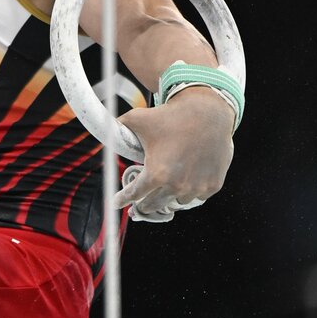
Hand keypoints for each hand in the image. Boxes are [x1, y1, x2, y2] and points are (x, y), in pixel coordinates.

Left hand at [117, 89, 232, 223]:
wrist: (208, 112)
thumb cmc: (171, 116)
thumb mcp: (139, 118)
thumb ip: (119, 127)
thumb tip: (103, 130)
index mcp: (156, 174)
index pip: (134, 195)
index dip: (123, 199)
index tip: (117, 203)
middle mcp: (177, 185)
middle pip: (153, 205)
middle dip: (143, 204)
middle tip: (139, 204)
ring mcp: (196, 188)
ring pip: (176, 202)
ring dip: (168, 197)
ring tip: (163, 192)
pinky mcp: (213, 186)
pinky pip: (196, 197)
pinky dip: (189, 193)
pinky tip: (184, 186)